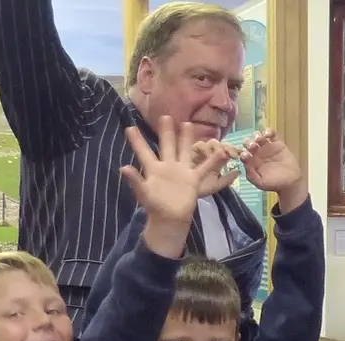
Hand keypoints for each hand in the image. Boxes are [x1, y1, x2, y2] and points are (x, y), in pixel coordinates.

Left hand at [121, 117, 228, 257]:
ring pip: (184, 150)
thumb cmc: (155, 207)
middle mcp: (167, 166)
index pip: (143, 151)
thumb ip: (135, 180)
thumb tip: (123, 168)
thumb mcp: (143, 193)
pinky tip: (221, 151)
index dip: (137, 141)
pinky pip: (203, 167)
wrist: (171, 219)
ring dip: (186, 138)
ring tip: (187, 124)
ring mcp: (181, 171)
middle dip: (165, 131)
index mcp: (153, 169)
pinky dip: (212, 161)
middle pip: (166, 145)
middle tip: (164, 116)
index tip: (130, 127)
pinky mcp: (192, 178)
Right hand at [192, 139, 241, 197]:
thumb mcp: (215, 185)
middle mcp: (210, 154)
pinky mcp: (189, 151)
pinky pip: (197, 145)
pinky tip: (208, 155)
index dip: (234, 151)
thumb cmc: (199, 188)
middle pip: (220, 145)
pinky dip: (204, 148)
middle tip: (232, 155)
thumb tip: (239, 171)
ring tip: (220, 155)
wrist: (183, 194)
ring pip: (211, 143)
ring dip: (218, 147)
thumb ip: (227, 179)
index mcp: (218, 161)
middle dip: (228, 148)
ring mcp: (199, 152)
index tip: (239, 156)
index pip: (228, 151)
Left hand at [240, 130, 306, 209]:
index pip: (243, 154)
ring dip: (257, 136)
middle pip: (249, 143)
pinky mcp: (277, 143)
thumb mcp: (260, 183)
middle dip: (248, 143)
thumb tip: (245, 165)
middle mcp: (257, 153)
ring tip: (260, 139)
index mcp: (252, 162)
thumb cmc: (275, 183)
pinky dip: (269, 131)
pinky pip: (272, 134)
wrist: (291, 182)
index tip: (246, 155)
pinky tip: (268, 134)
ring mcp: (267, 147)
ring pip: (259, 137)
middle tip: (253, 146)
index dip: (243, 153)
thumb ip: (251, 176)